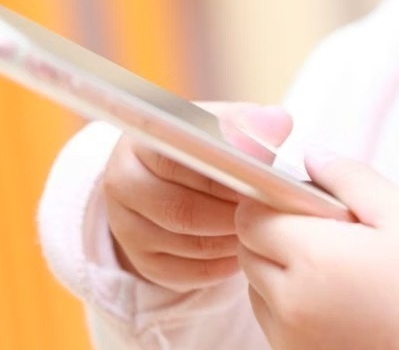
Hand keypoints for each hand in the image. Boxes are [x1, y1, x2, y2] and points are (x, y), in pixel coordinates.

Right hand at [102, 102, 292, 291]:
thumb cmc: (208, 145)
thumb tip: (276, 124)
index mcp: (143, 140)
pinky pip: (187, 274)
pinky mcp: (142, 262)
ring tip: (260, 226)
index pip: (179, 161)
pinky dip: (222, 265)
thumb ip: (250, 124)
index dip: (225, 173)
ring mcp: (127, 227)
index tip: (262, 178)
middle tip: (268, 210)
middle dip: (233, 213)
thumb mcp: (226, 124)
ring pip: (187, 244)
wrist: (180, 175)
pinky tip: (243, 248)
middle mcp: (122, 184)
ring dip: (232, 239)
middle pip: (182, 210)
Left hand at [234, 152, 398, 349]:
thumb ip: (350, 177)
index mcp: (314, 258)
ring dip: (277, 264)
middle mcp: (290, 300)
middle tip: (324, 228)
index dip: (272, 199)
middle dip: (273, 229)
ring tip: (330, 262)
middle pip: (246, 248)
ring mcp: (287, 333)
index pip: (251, 216)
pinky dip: (285, 296)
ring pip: (252, 281)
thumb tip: (311, 155)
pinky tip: (330, 291)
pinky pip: (267, 313)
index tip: (306, 199)